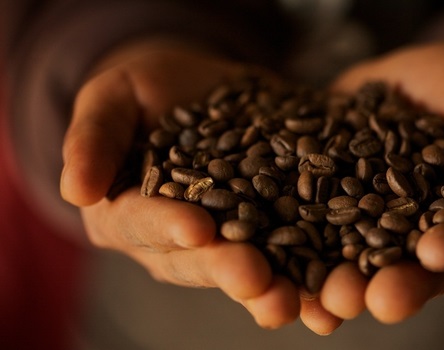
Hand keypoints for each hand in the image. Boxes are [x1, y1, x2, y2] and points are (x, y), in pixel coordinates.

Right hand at [60, 39, 301, 328]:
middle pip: (200, 260)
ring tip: (298, 301)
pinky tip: (334, 289)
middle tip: (255, 279)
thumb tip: (76, 189)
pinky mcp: (269, 226)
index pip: (144, 223)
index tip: (195, 227)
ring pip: (247, 269)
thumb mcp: (112, 98)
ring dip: (275, 287)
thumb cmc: (145, 91)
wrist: (197, 89)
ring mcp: (226, 238)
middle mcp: (177, 238)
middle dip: (228, 269)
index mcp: (129, 212)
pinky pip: (291, 253)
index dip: (168, 226)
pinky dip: (312, 272)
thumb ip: (93, 138)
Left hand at [313, 41, 443, 324]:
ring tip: (323, 298)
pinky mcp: (332, 191)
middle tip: (372, 299)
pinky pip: (311, 217)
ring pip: (355, 257)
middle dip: (391, 285)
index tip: (436, 253)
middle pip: (409, 267)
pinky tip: (275, 255)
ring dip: (337, 281)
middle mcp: (421, 230)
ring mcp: (372, 215)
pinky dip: (293, 238)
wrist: (433, 78)